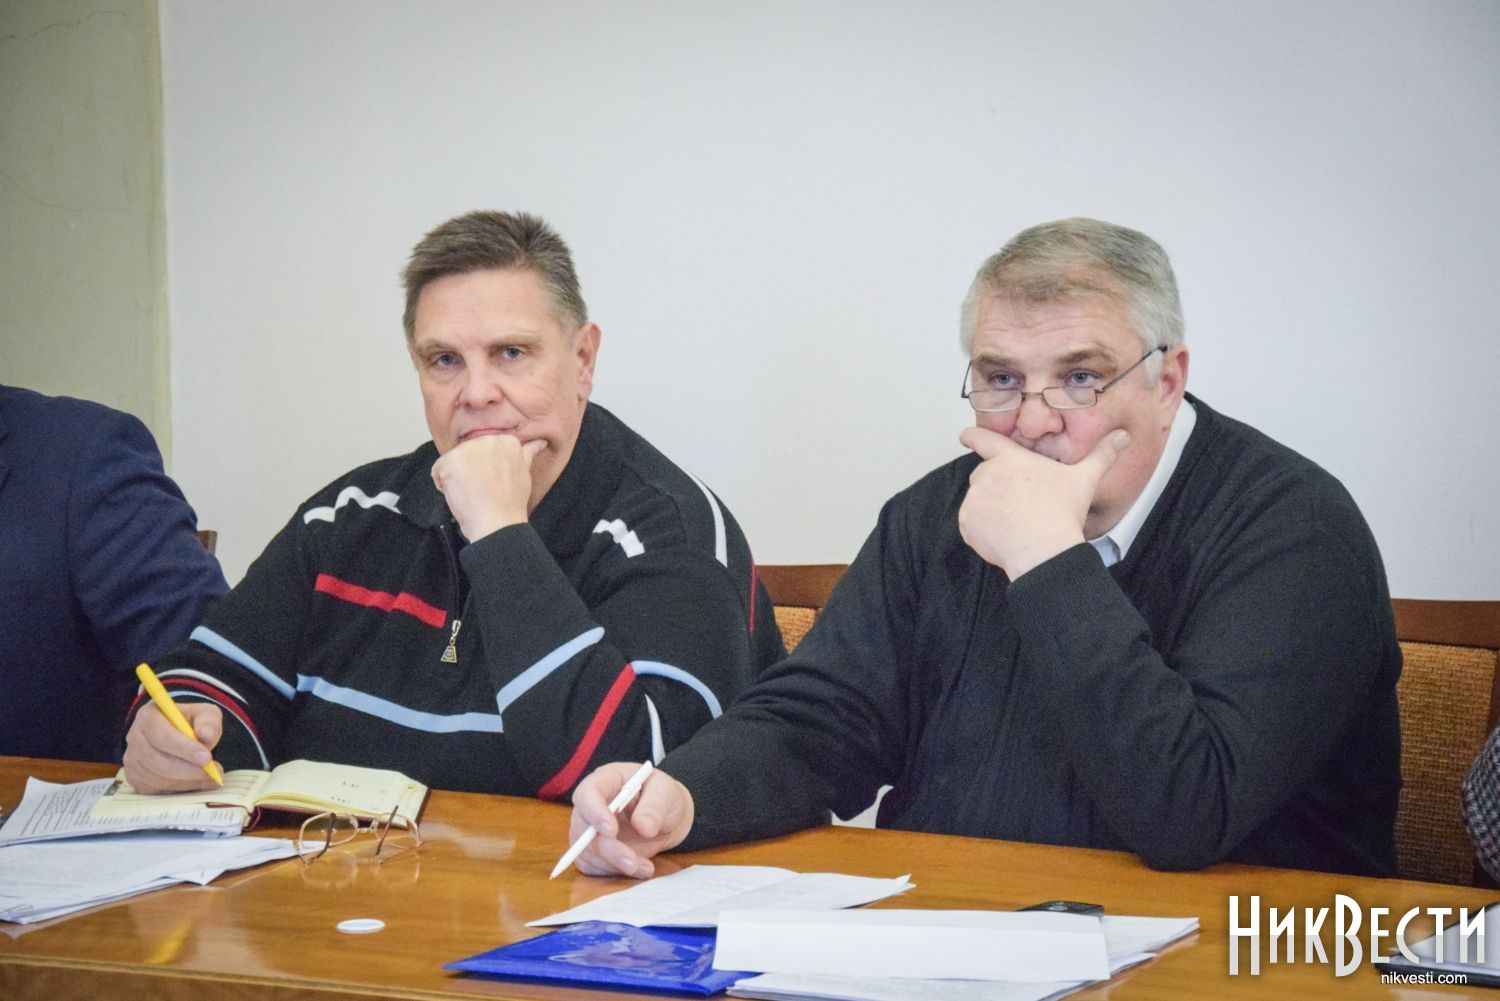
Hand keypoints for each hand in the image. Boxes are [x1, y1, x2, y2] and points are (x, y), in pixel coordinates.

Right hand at [122, 702, 223, 792]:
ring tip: (211, 778)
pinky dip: (179, 789)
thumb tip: (207, 735)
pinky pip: (155, 789)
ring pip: (157, 778)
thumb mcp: (205, 714)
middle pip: (157, 760)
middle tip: (213, 772)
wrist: (180, 735)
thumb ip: (209, 721)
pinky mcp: (135, 778)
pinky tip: (197, 783)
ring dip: (187, 782)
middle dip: (188, 770)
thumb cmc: (191, 723)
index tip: (206, 758)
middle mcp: (134, 738)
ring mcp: (131, 760)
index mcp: (148, 716)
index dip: (184, 748)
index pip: (161, 735)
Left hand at [431, 435, 546, 540]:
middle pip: (467, 453)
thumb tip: (539, 442)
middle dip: (470, 471)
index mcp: (507, 440)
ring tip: (473, 493)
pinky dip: (444, 485)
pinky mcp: (451, 461)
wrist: (498, 523)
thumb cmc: (510, 503)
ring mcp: (468, 449)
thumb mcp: (524, 473)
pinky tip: (461, 495)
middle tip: (483, 489)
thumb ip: (527, 454)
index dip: (485, 468)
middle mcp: (488, 440)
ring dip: (456, 478)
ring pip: (452, 462)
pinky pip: (438, 471)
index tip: (493, 482)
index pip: (484, 450)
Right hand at [568, 762, 694, 878]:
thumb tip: (643, 827)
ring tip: (645, 866)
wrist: (667, 818)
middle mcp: (591, 806)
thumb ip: (655, 806)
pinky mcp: (593, 852)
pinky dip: (615, 872)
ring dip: (615, 864)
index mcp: (606, 781)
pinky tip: (638, 868)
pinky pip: (593, 867)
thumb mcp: (667, 792)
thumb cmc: (664, 797)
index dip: (594, 812)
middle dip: (608, 849)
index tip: (612, 830)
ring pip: (587, 852)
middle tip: (632, 862)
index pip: (586, 794)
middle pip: (583, 829)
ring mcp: (588, 830)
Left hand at [957, 426, 1129, 578]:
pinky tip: (1005, 536)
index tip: (964, 435)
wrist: (1044, 549)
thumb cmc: (1062, 513)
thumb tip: (1123, 436)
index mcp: (1011, 459)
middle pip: (985, 475)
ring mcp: (974, 499)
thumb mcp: (1085, 479)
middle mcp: (987, 474)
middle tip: (1021, 504)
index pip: (984, 439)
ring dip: (991, 509)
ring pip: (979, 501)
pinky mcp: (967, 523)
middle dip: (998, 487)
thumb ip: (1102, 455)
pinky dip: (984, 530)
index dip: (972, 435)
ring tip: (1017, 522)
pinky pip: (972, 524)